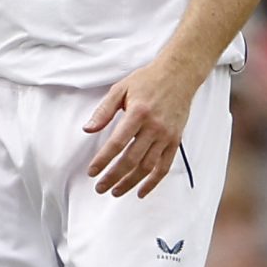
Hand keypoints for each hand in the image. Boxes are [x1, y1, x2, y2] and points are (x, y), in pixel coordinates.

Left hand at [83, 58, 197, 198]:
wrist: (179, 75)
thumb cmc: (147, 80)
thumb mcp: (120, 89)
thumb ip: (103, 111)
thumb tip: (88, 129)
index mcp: (138, 113)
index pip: (117, 143)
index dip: (103, 160)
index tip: (92, 172)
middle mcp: (154, 127)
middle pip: (131, 159)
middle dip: (114, 177)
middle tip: (100, 188)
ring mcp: (166, 136)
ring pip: (147, 166)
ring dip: (130, 182)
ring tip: (115, 192)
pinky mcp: (175, 141)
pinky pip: (164, 166)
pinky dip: (153, 182)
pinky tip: (141, 192)